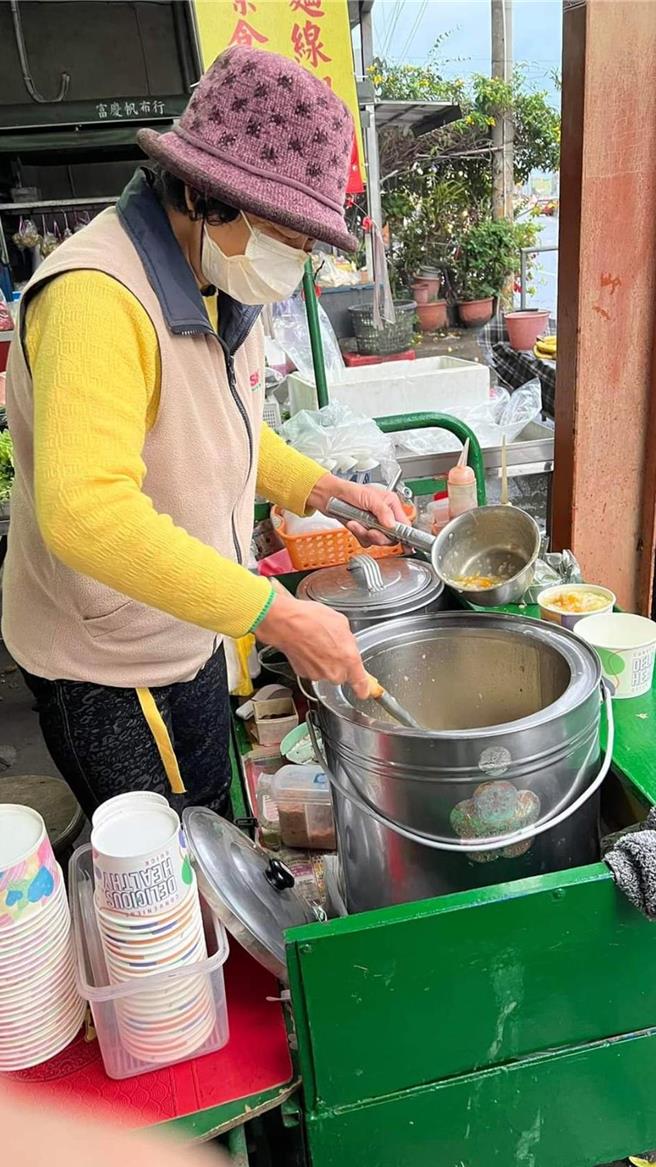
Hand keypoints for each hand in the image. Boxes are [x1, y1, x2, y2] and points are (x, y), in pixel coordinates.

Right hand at [256, 588, 370, 698]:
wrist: (286, 623)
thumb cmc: (311, 619)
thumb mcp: (340, 623)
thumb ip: (348, 640)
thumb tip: (345, 643)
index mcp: (349, 659)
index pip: (361, 684)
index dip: (365, 688)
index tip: (367, 691)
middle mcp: (334, 671)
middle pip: (341, 675)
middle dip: (339, 664)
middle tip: (332, 646)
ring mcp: (318, 674)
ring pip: (326, 672)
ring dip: (324, 660)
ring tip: (317, 641)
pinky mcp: (304, 674)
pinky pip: (313, 669)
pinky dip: (311, 660)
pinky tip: (308, 646)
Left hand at [308, 473, 406, 547]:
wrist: (329, 496)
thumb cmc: (349, 490)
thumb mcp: (369, 497)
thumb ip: (383, 511)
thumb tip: (392, 524)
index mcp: (390, 505)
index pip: (404, 524)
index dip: (405, 536)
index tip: (406, 546)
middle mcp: (384, 515)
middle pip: (391, 536)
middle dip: (379, 536)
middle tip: (371, 531)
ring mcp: (374, 524)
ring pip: (378, 540)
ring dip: (366, 534)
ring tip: (357, 523)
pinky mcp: (364, 530)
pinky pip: (366, 541)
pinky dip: (358, 535)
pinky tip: (353, 524)